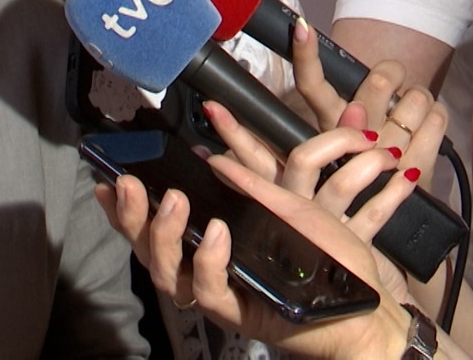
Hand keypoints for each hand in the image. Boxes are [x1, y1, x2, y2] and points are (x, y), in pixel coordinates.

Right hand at [95, 146, 419, 358]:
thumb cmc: (326, 258)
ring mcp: (218, 293)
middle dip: (132, 216)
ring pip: (168, 273)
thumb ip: (250, 184)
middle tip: (131, 184)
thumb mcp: (288, 205)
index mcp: (209, 243)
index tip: (109, 179)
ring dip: (166, 233)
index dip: (125, 207)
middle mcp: (204, 270)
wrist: (363, 303)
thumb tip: (212, 158)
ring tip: (175, 201)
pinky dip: (208, 260)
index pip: (154, 226)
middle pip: (148, 249)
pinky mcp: (238, 313)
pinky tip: (215, 232)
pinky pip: (209, 291)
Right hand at [289, 20, 446, 184]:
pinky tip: (429, 124)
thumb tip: (336, 88)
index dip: (306, 56)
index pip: (310, 87)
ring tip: (413, 109)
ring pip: (414, 100)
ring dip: (419, 97)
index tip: (303, 28)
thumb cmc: (358, 176)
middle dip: (392, 72)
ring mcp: (387, 156)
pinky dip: (438, 115)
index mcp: (327, 130)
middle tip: (394, 78)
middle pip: (377, 83)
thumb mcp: (336, 143)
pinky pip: (438, 120)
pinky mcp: (418, 169)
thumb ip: (336, 110)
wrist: (387, 230)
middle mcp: (354, 141)